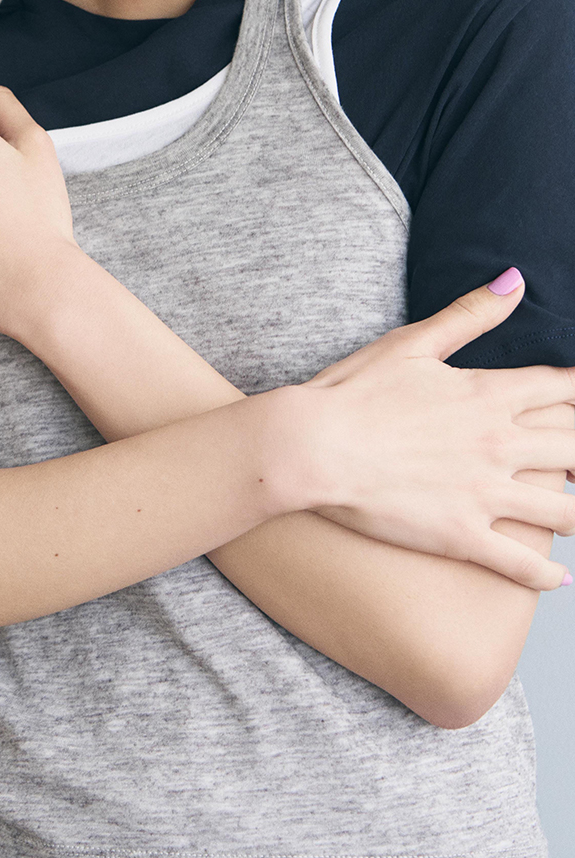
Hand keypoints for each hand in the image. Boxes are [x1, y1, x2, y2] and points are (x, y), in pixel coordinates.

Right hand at [280, 271, 574, 588]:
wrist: (309, 446)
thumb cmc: (350, 392)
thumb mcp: (411, 342)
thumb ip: (469, 314)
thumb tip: (515, 280)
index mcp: (488, 394)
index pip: (563, 389)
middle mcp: (498, 444)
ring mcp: (483, 493)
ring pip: (564, 513)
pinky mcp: (461, 536)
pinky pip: (522, 566)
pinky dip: (549, 575)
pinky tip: (561, 578)